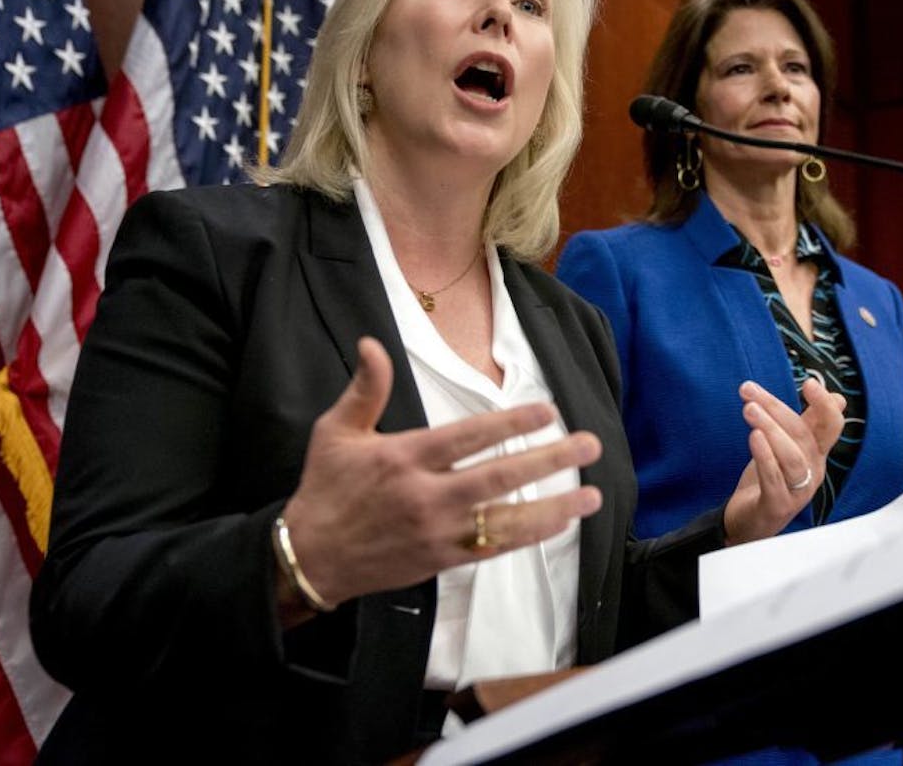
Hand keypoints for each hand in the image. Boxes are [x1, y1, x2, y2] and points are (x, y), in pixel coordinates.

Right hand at [279, 337, 602, 609]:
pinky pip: (493, 548)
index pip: (469, 437)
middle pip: (499, 477)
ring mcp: (437, 532)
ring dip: (553, 507)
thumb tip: (371, 343)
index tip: (548, 411)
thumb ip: (364, 389)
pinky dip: (528, 536)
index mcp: (405, 458)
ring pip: (505, 519)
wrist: (309, 556)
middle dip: (548, 460)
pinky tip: (558, 523)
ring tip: (593, 496)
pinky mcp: (441, 560)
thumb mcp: (335, 432)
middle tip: (589, 445)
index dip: (511, 422)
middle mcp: (426, 496)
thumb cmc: (326, 488)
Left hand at [722, 377, 844, 545]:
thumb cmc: (769, 480)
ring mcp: (798, 491)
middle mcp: (813, 470)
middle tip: (749, 390)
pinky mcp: (778, 505)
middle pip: (804, 435)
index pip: (831, 425)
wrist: (750, 522)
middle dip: (777, 408)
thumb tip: (837, 397)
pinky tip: (753, 437)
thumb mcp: (788, 447)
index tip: (809, 382)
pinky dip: (765, 456)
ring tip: (748, 409)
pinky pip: (774, 478)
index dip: (824, 404)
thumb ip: (808, 423)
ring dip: (770, 428)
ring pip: (792, 456)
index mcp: (817, 453)